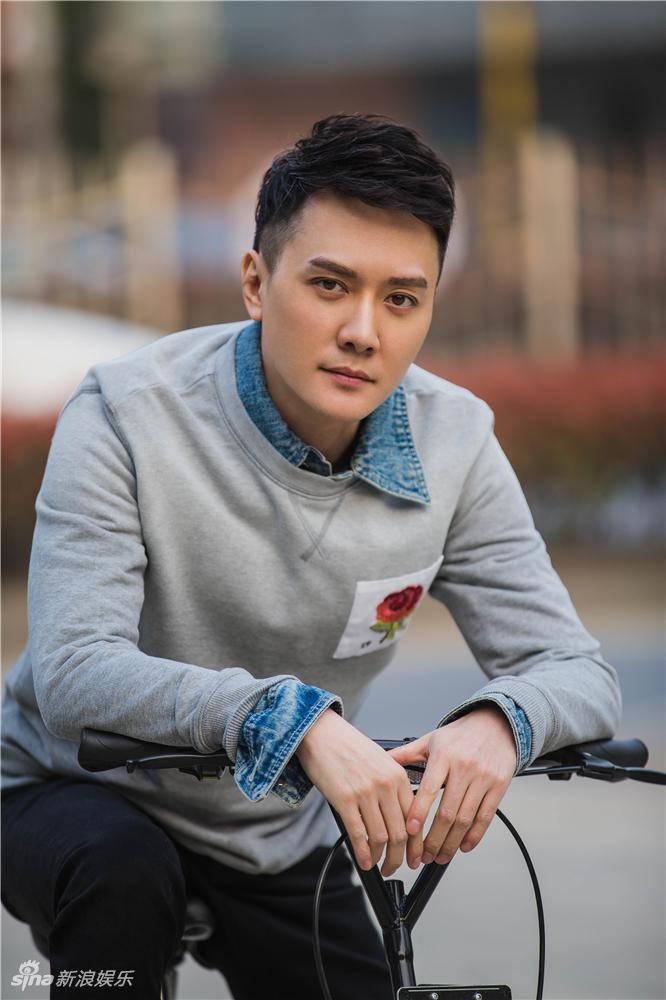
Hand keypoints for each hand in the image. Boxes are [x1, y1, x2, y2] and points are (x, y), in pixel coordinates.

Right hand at [295, 709, 413, 875]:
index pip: (415, 817)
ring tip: (379, 865)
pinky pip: (358, 834)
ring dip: (382, 858)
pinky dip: (363, 853)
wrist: (322, 733)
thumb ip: (392, 786)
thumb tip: (399, 817)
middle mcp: (385, 785)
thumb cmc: (348, 746)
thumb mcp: (380, 761)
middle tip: (397, 866)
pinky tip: (364, 861)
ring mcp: (365, 793)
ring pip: (381, 837)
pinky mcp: (345, 800)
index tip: (415, 855)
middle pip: (401, 832)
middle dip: (401, 856)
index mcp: (398, 775)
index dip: (416, 843)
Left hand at [387, 705, 516, 868]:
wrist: (496, 724)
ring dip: (452, 843)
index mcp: (444, 756)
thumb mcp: (432, 739)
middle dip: (434, 839)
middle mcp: (464, 768)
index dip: (419, 813)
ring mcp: (483, 778)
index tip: (409, 832)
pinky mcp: (499, 786)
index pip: (429, 789)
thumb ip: (407, 753)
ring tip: (440, 856)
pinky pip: (486, 816)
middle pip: (448, 812)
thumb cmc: (462, 734)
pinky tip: (464, 845)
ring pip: (466, 819)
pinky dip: (475, 835)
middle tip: (424, 855)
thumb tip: (382, 760)